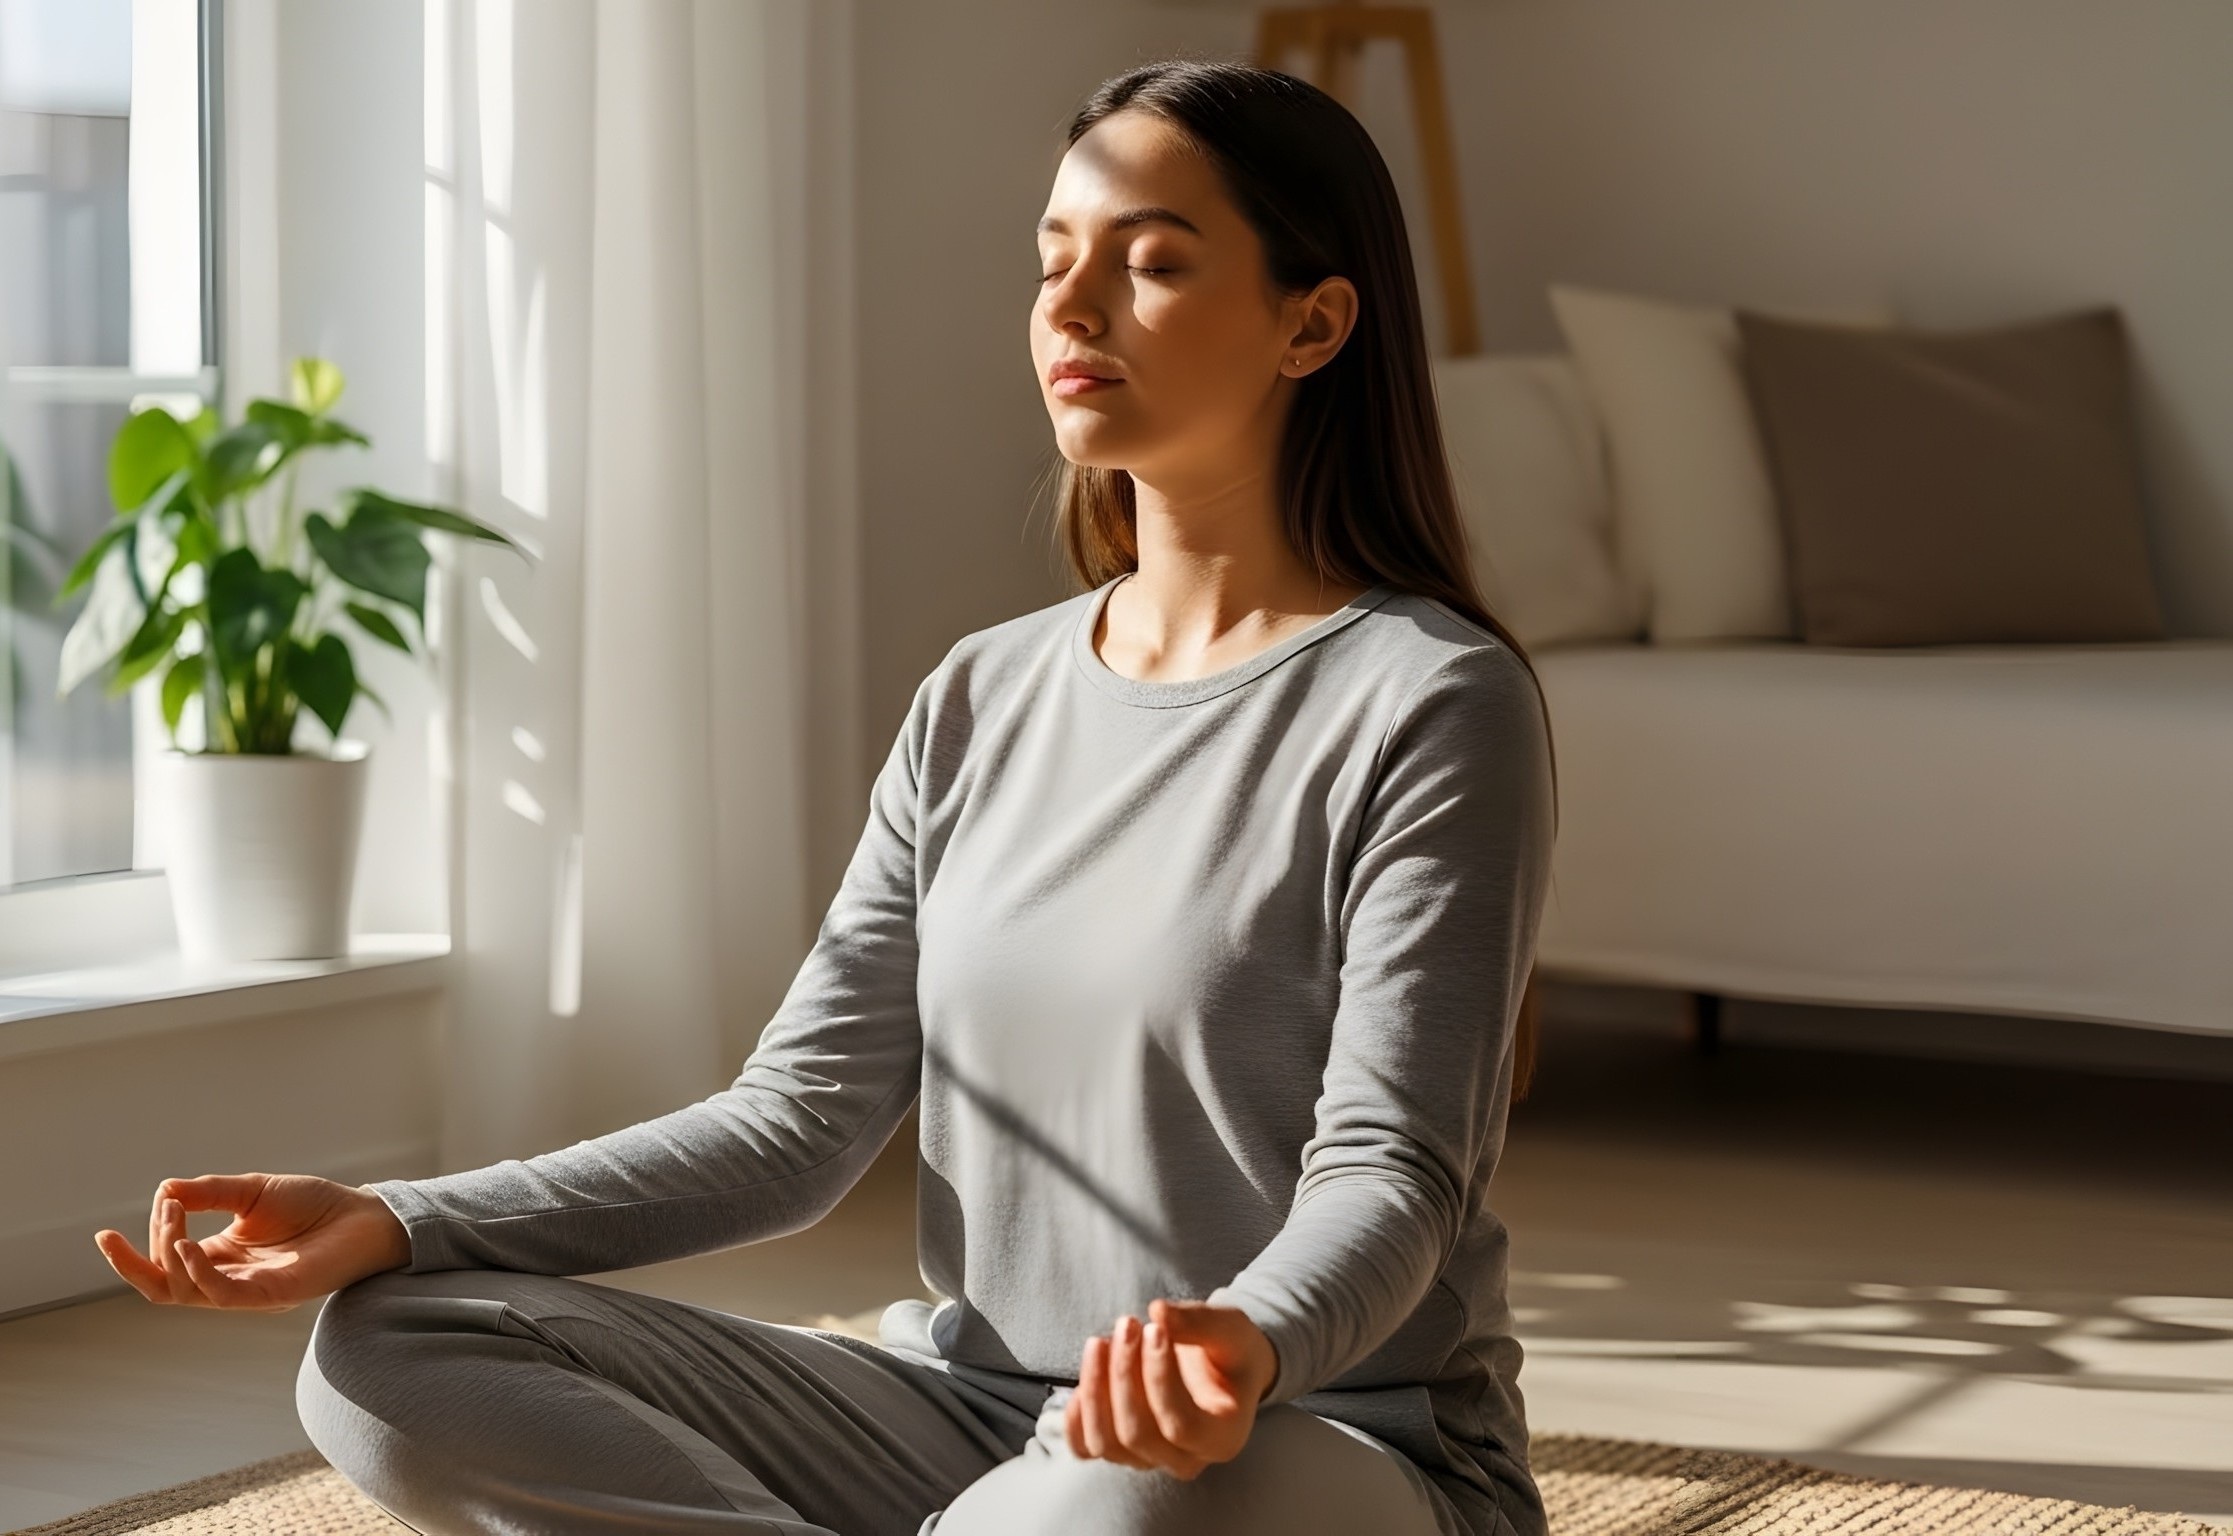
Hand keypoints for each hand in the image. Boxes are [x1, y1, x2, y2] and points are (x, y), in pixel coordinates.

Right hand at [93, 1173, 413, 1311]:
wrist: (366, 1215)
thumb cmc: (316, 1205)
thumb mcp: (253, 1191)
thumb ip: (209, 1193)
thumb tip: (164, 1189)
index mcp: (221, 1256)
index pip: (164, 1264)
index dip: (140, 1246)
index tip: (116, 1225)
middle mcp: (228, 1278)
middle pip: (162, 1287)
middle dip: (136, 1261)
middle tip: (126, 1229)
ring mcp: (248, 1291)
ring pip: (185, 1292)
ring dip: (168, 1257)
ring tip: (172, 1220)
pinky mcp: (271, 1295)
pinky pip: (222, 1295)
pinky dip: (198, 1274)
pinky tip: (187, 1247)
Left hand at [1064, 1297, 1279, 1478]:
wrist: (1221, 1368)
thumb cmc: (1230, 1350)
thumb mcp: (1228, 1329)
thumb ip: (1198, 1322)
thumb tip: (1157, 1311)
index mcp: (1222, 1438)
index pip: (1180, 1425)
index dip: (1159, 1377)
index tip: (1153, 1328)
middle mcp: (1185, 1460)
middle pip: (1137, 1433)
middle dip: (1123, 1374)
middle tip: (1126, 1324)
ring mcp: (1149, 1460)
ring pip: (1106, 1442)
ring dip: (1095, 1388)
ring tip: (1100, 1341)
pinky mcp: (1120, 1449)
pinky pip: (1085, 1448)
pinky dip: (1076, 1418)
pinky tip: (1083, 1378)